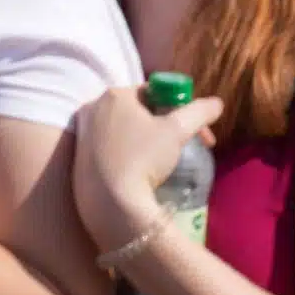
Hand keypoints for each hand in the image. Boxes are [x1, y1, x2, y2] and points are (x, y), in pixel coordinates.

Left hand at [73, 86, 222, 238]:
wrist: (110, 201)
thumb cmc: (143, 158)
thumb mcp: (177, 131)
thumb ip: (198, 112)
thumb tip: (216, 103)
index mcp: (114, 95)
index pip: (152, 93)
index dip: (178, 109)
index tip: (193, 130)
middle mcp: (92, 107)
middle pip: (137, 110)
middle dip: (164, 125)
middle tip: (183, 146)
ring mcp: (82, 131)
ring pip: (123, 128)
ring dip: (146, 138)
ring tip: (163, 159)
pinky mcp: (78, 154)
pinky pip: (110, 145)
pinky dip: (127, 151)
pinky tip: (140, 168)